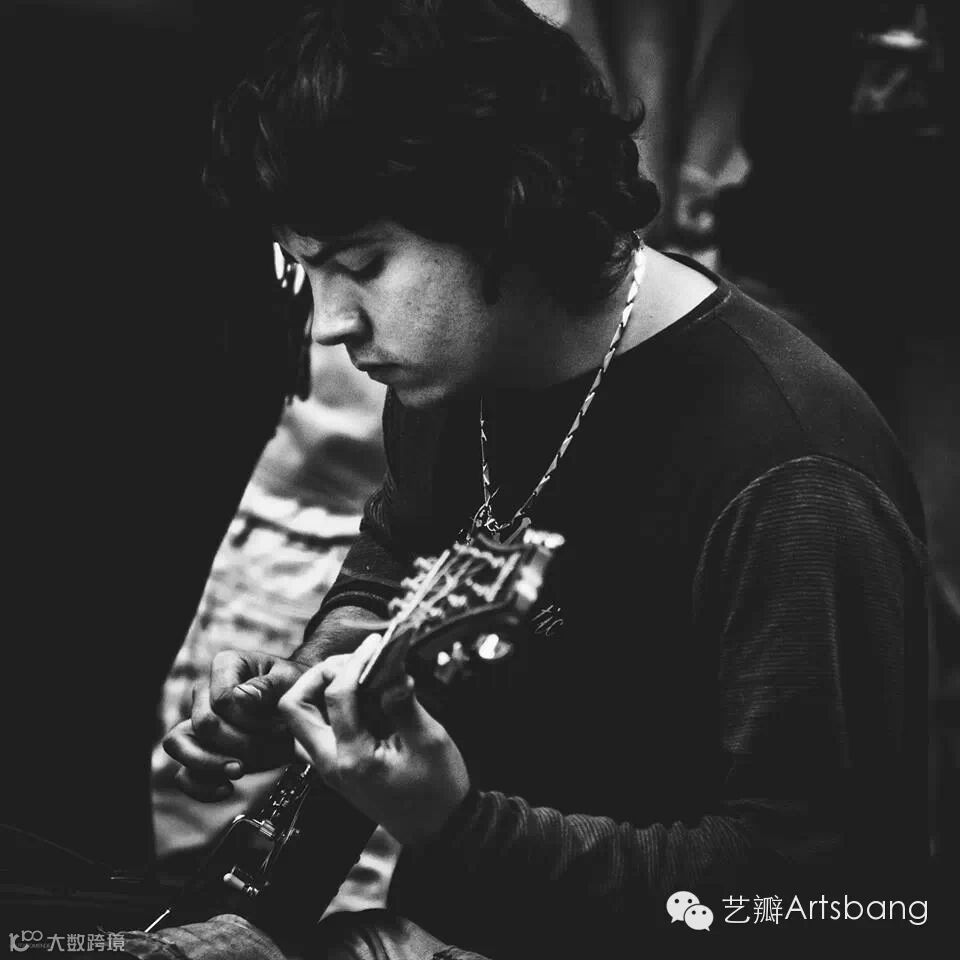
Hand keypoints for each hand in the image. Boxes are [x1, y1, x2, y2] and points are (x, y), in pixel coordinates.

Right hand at [163, 649, 308, 800]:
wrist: (300, 708)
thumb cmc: (294, 688)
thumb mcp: (290, 680)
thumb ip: (268, 686)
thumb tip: (240, 697)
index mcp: (226, 665)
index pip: (222, 699)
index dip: (248, 719)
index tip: (278, 725)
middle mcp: (206, 691)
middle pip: (203, 724)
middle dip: (238, 742)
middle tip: (267, 748)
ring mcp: (198, 721)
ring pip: (178, 744)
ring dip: (211, 763)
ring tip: (240, 770)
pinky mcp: (201, 750)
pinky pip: (183, 773)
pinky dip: (201, 786)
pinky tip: (227, 788)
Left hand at [277, 635, 469, 845]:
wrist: (439, 828)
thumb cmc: (438, 789)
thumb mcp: (430, 740)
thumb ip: (404, 703)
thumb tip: (391, 669)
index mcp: (352, 758)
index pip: (337, 695)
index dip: (355, 662)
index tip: (375, 645)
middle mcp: (330, 764)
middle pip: (294, 708)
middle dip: (319, 675)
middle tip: (353, 661)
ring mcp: (329, 768)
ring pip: (298, 720)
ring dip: (318, 691)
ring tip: (355, 676)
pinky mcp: (336, 767)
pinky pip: (314, 730)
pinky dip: (327, 707)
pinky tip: (359, 698)